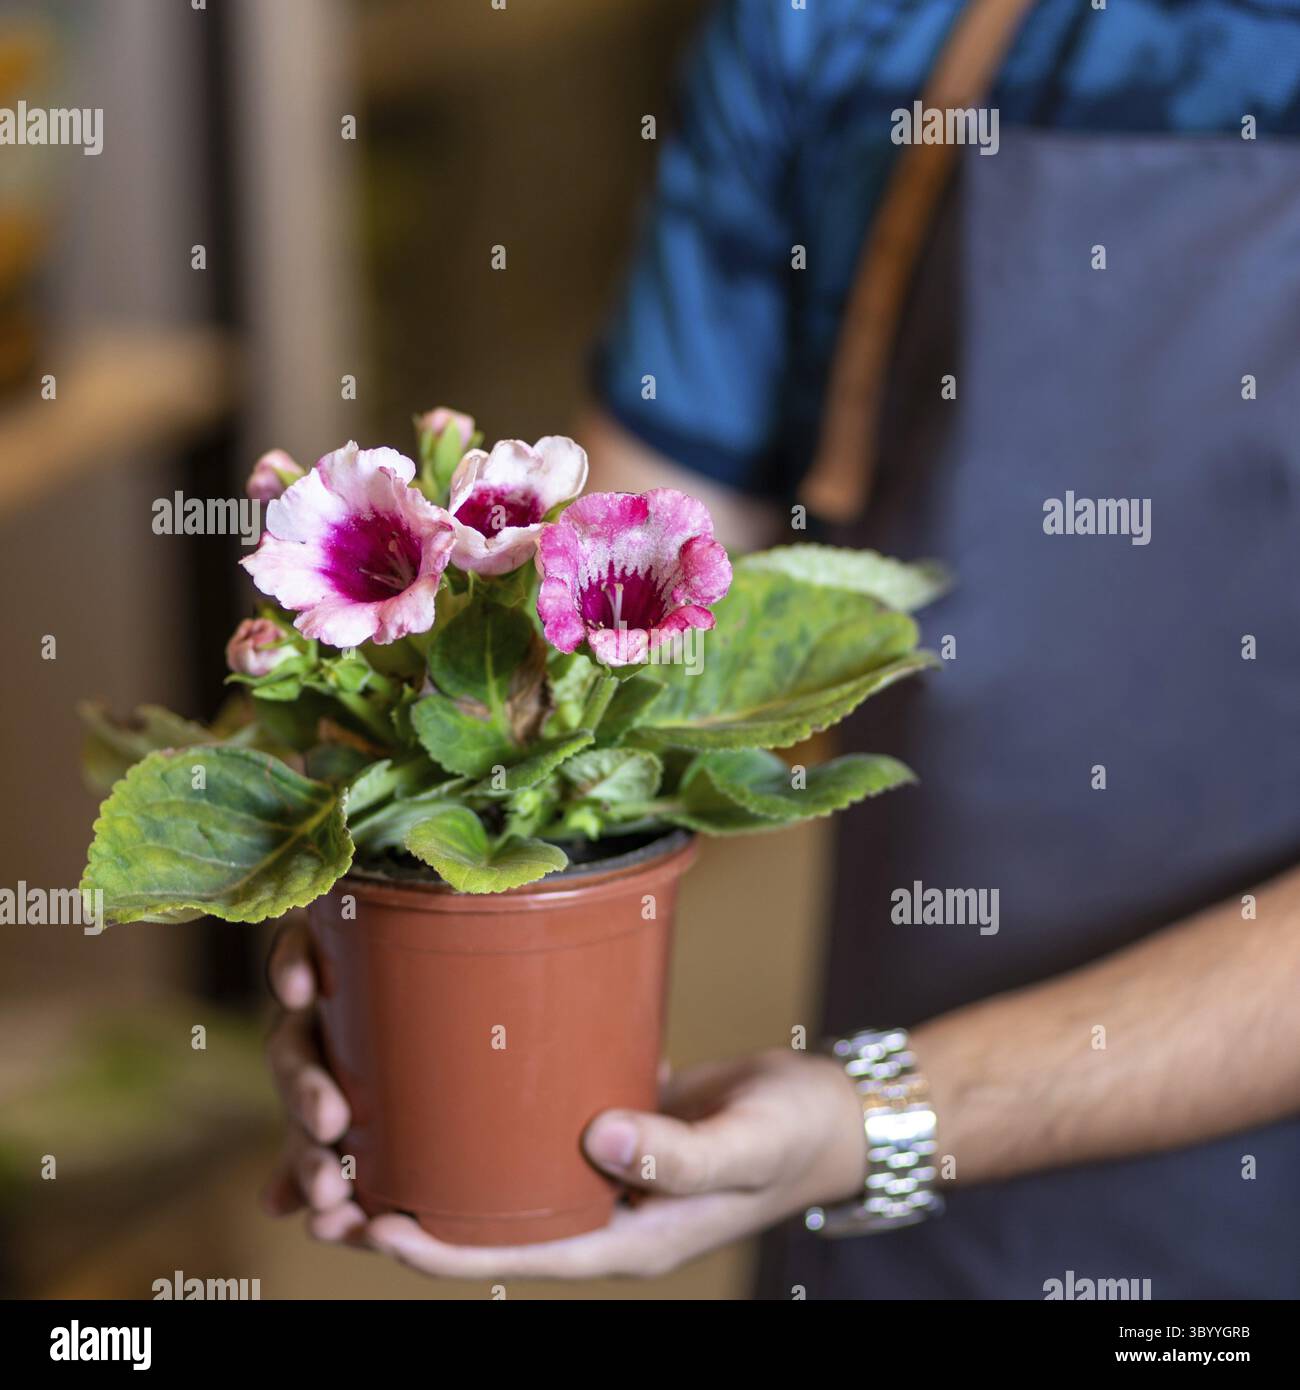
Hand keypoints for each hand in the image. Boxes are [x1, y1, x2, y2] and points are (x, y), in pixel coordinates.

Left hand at [263, 916, 867, 1278]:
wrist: (824, 1112)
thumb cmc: (792, 1133)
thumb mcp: (746, 1143)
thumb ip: (681, 1151)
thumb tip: (601, 1139)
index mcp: (624, 1236)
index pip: (512, 1254)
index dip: (438, 1248)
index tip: (372, 1224)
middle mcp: (595, 1210)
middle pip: (481, 1225)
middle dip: (400, 1217)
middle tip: (319, 1191)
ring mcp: (593, 1171)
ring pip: (487, 1182)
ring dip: (420, 1170)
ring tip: (341, 1151)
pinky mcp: (595, 1126)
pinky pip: (518, 1135)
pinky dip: (468, 1124)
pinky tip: (427, 1096)